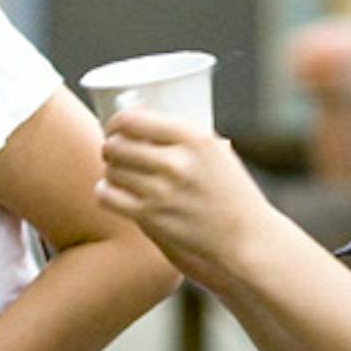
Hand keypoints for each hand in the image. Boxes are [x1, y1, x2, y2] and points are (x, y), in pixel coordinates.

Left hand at [96, 107, 269, 288]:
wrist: (246, 236)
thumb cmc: (229, 191)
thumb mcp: (215, 150)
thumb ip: (179, 134)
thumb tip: (135, 115)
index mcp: (194, 137)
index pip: (132, 119)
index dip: (115, 122)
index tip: (114, 128)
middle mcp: (176, 162)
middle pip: (117, 145)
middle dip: (111, 147)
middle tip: (114, 153)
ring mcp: (162, 191)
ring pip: (111, 171)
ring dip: (111, 171)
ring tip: (120, 174)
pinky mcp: (151, 217)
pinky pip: (108, 196)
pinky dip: (105, 192)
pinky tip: (112, 192)